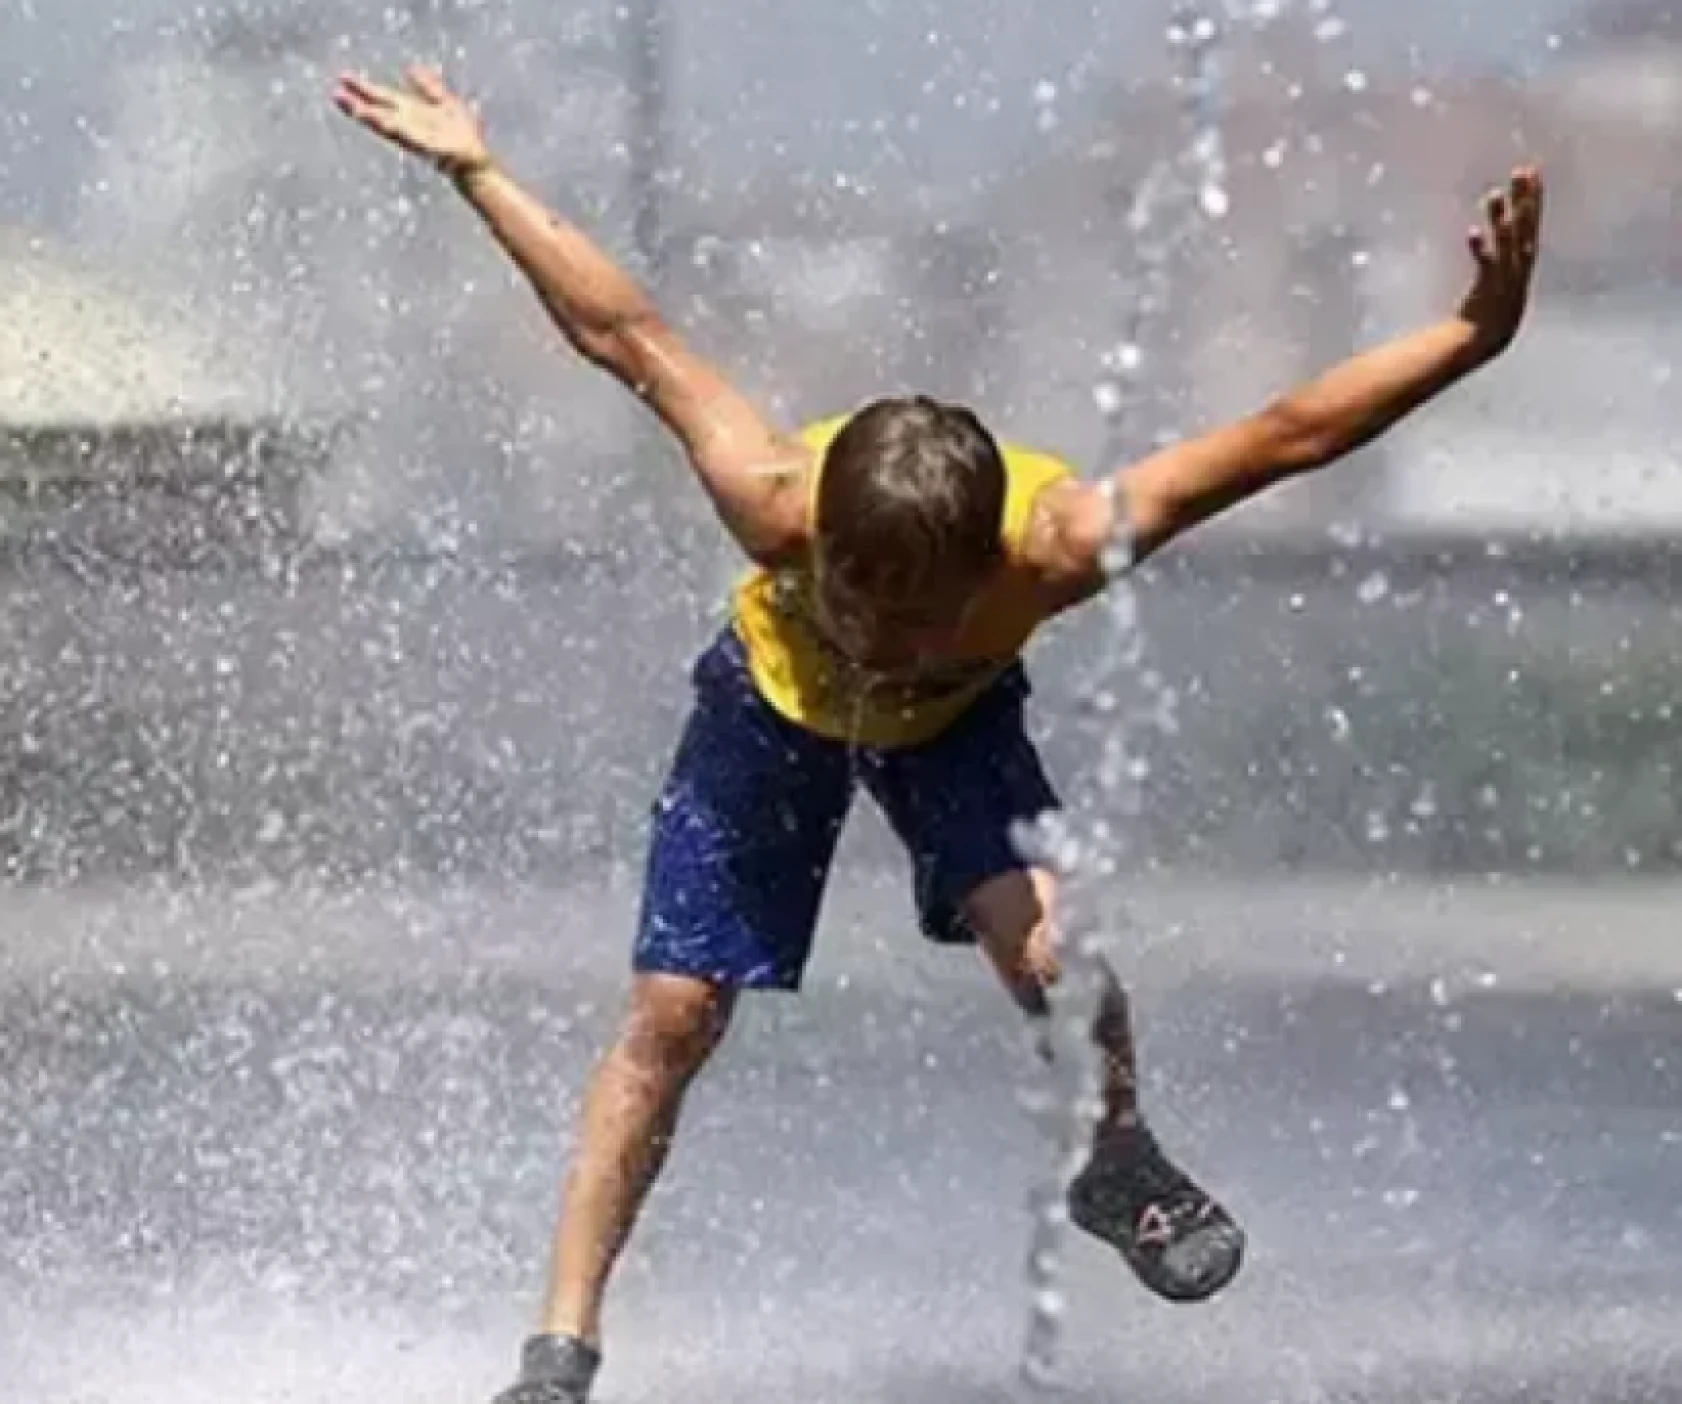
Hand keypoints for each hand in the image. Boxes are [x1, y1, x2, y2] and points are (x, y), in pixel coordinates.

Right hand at [332, 64, 491, 178]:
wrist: (474, 161)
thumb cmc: (462, 135)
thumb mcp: (445, 101)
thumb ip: (428, 86)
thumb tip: (411, 68)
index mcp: (411, 111)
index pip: (382, 97)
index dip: (363, 88)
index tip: (343, 77)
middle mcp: (407, 124)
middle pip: (377, 110)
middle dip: (357, 101)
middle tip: (334, 93)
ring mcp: (413, 136)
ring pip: (384, 123)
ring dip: (366, 115)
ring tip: (347, 105)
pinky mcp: (423, 146)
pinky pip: (404, 135)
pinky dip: (391, 127)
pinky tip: (379, 119)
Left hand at [1456, 165, 1543, 353]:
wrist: (1483, 342)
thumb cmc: (1490, 311)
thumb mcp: (1502, 278)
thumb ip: (1502, 254)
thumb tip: (1502, 231)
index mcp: (1523, 261)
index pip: (1531, 222)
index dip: (1533, 197)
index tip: (1532, 171)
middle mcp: (1519, 266)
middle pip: (1525, 226)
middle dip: (1525, 198)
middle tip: (1522, 170)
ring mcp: (1505, 277)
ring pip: (1507, 242)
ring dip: (1501, 218)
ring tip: (1493, 194)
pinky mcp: (1489, 290)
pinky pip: (1486, 266)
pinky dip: (1481, 249)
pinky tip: (1473, 232)